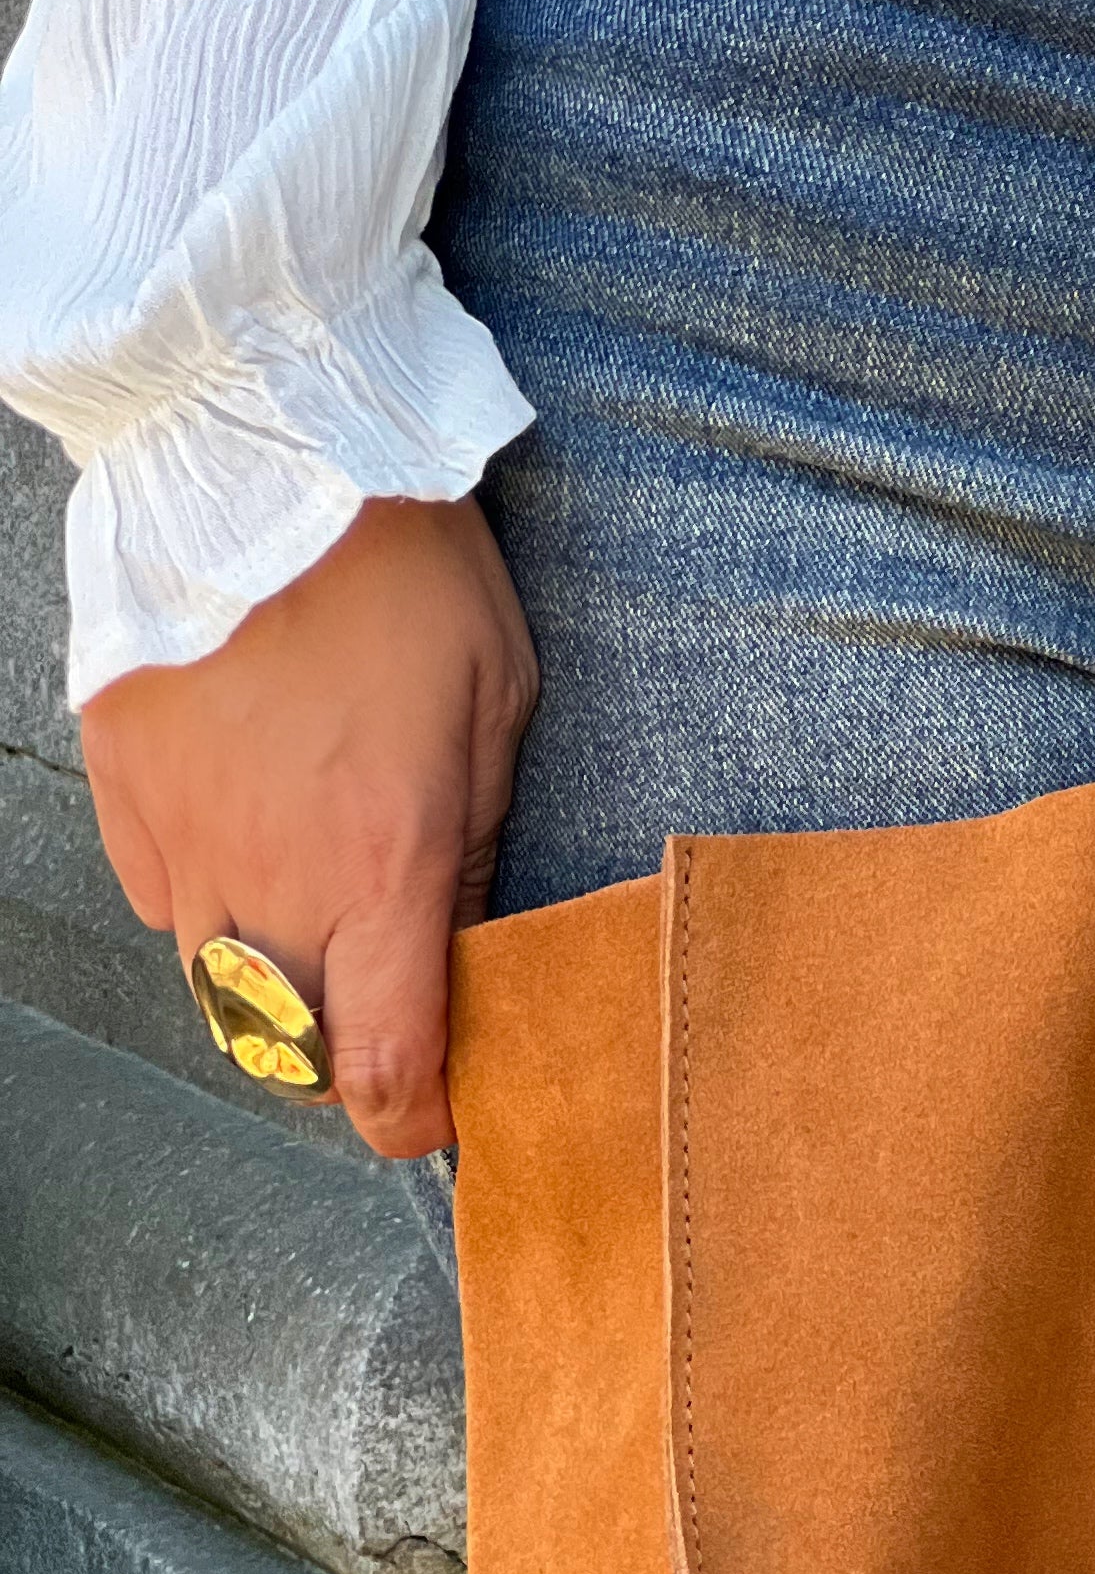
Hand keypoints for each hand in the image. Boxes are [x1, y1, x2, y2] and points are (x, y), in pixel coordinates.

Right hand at [78, 495, 536, 1160]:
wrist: (267, 453)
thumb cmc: (410, 575)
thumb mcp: (496, 715)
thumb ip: (469, 852)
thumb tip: (458, 952)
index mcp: (381, 869)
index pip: (383, 1067)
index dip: (414, 1121)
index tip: (438, 1118)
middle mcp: (268, 875)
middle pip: (286, 1051)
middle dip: (340, 1062)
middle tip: (384, 1016)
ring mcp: (182, 833)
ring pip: (213, 987)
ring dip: (269, 988)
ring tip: (317, 924)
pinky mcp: (119, 785)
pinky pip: (160, 899)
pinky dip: (206, 906)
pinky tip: (250, 844)